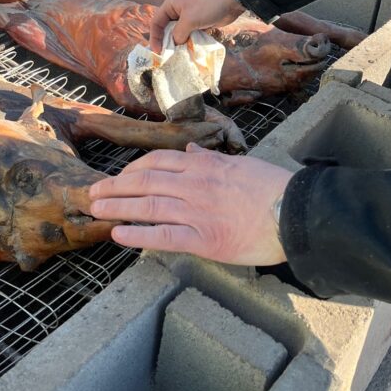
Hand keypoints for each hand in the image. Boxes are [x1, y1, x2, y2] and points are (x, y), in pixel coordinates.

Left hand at [88, 144, 289, 265]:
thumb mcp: (240, 163)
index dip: (132, 170)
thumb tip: (188, 150)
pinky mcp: (204, 240)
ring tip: (96, 210)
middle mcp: (195, 185)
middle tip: (93, 193)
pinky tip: (117, 234)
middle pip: (144, 183)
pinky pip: (162, 236)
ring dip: (117, 207)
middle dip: (115, 187)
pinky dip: (137, 234)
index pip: (158, 162)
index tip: (119, 177)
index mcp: (204, 166)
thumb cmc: (273, 188)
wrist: (297, 213)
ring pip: (147, 207)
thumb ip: (210, 158)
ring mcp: (197, 213)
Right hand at [150, 0, 243, 53]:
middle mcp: (177, 10)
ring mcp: (189, 16)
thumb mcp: (189, 20)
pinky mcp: (199, 22)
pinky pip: (190, 34)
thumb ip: (179, 34)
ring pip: (179, 33)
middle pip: (167, 29)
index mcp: (171, 4)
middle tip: (168, 57)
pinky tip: (190, 51)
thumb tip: (175, 44)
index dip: (155, 38)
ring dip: (179, 43)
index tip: (158, 52)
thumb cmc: (207, 6)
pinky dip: (189, 42)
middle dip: (167, 42)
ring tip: (179, 56)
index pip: (156, 22)